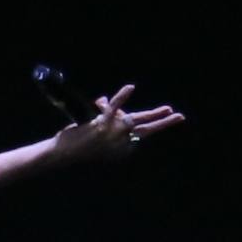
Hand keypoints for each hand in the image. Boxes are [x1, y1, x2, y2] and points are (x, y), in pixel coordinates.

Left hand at [51, 84, 184, 161]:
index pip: (134, 131)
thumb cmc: (76, 144)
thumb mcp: (94, 131)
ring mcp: (112, 133)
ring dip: (152, 115)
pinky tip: (131, 87)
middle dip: (163, 124)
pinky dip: (121, 97)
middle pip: (145, 131)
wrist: (61, 153)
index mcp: (120, 148)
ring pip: (134, 120)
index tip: (108, 113)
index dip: (125, 120)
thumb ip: (101, 114)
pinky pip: (113, 107)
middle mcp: (118, 141)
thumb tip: (102, 99)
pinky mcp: (101, 123)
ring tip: (168, 110)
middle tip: (180, 117)